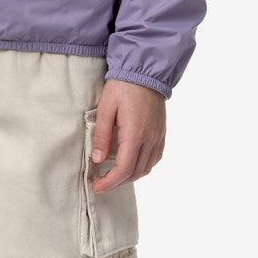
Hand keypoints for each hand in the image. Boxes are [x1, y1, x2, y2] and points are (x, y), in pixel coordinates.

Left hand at [89, 78, 165, 193]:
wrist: (145, 71)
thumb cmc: (123, 86)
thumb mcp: (106, 107)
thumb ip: (102, 135)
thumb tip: (97, 160)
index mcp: (135, 134)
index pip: (123, 169)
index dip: (109, 182)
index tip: (96, 186)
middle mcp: (149, 139)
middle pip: (135, 173)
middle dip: (117, 182)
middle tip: (101, 182)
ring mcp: (158, 137)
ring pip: (146, 168)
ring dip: (130, 176)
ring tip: (113, 174)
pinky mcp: (161, 133)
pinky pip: (155, 158)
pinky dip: (143, 166)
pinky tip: (131, 162)